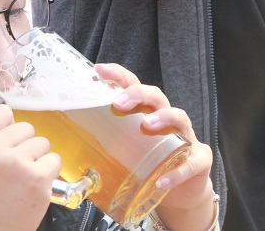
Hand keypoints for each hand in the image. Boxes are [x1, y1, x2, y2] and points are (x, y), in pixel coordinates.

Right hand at [0, 100, 59, 230]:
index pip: (2, 112)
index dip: (7, 129)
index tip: (3, 145)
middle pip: (25, 127)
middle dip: (23, 146)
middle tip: (10, 170)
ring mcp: (15, 163)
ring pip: (42, 143)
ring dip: (36, 159)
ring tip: (20, 179)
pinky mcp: (36, 177)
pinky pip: (54, 159)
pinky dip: (48, 173)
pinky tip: (31, 187)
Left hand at [94, 63, 214, 221]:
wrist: (181, 194)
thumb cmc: (151, 168)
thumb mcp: (127, 157)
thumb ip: (102, 156)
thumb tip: (67, 163)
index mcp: (147, 115)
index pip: (133, 87)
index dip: (118, 76)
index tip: (99, 69)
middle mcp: (168, 121)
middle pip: (157, 96)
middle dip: (138, 94)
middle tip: (120, 102)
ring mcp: (186, 138)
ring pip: (179, 118)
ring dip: (163, 117)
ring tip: (148, 124)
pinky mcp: (198, 161)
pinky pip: (190, 163)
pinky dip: (176, 172)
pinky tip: (162, 180)